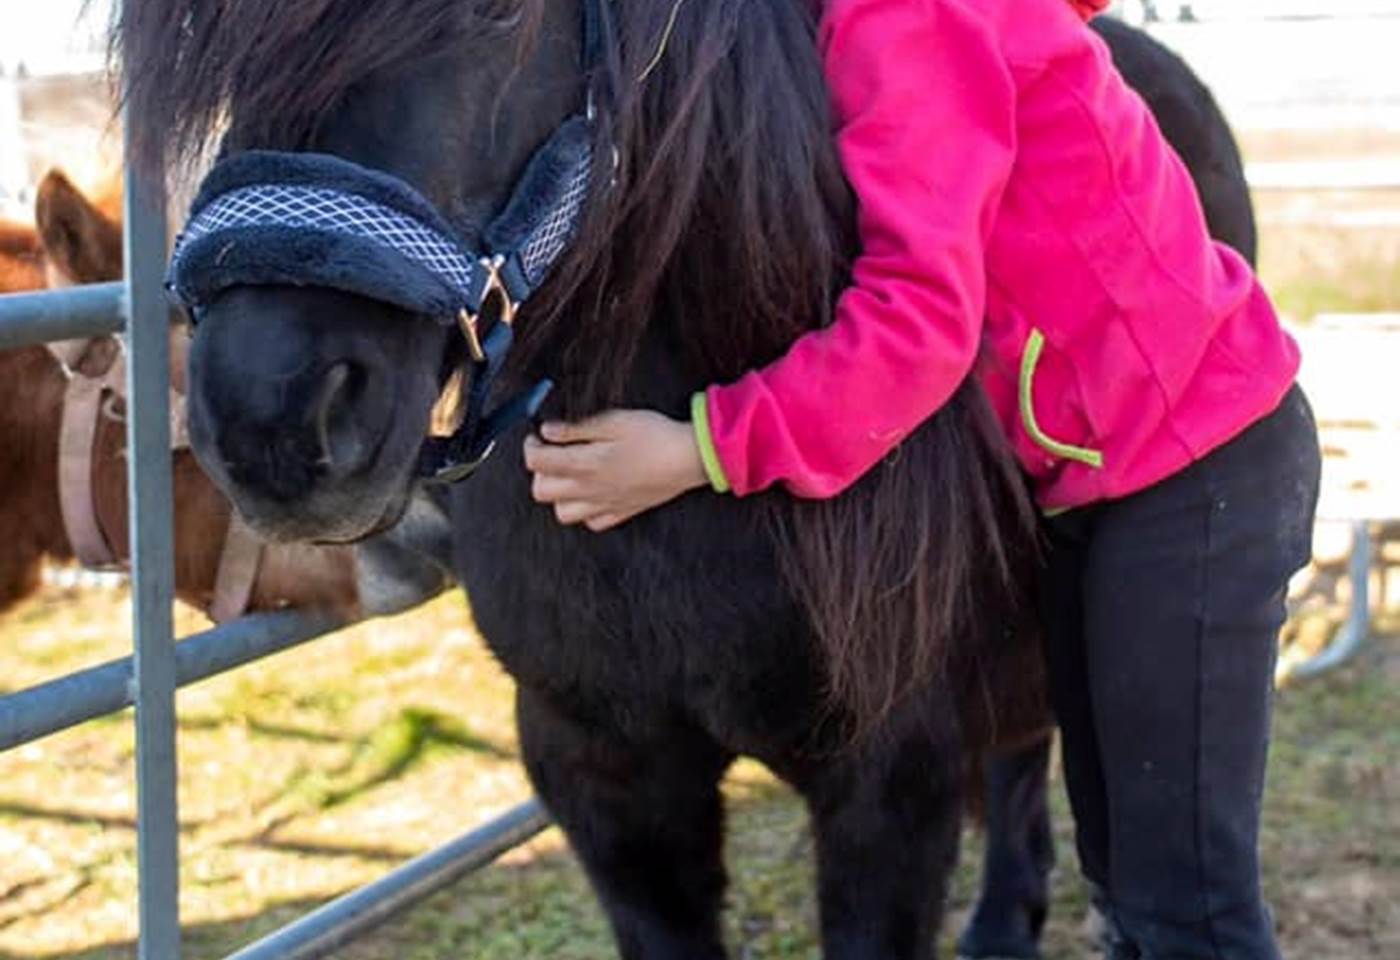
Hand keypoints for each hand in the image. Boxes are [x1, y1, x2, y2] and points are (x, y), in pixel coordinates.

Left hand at [523, 409, 708, 531]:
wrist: (688, 458)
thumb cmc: (654, 435)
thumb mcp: (612, 421)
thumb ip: (575, 429)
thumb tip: (547, 431)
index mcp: (584, 464)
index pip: (536, 462)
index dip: (531, 446)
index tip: (538, 436)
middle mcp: (589, 489)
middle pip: (541, 491)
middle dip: (540, 471)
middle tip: (553, 453)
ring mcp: (604, 504)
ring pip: (562, 513)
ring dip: (559, 494)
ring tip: (571, 474)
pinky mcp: (622, 511)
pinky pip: (592, 522)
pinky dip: (586, 510)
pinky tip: (594, 492)